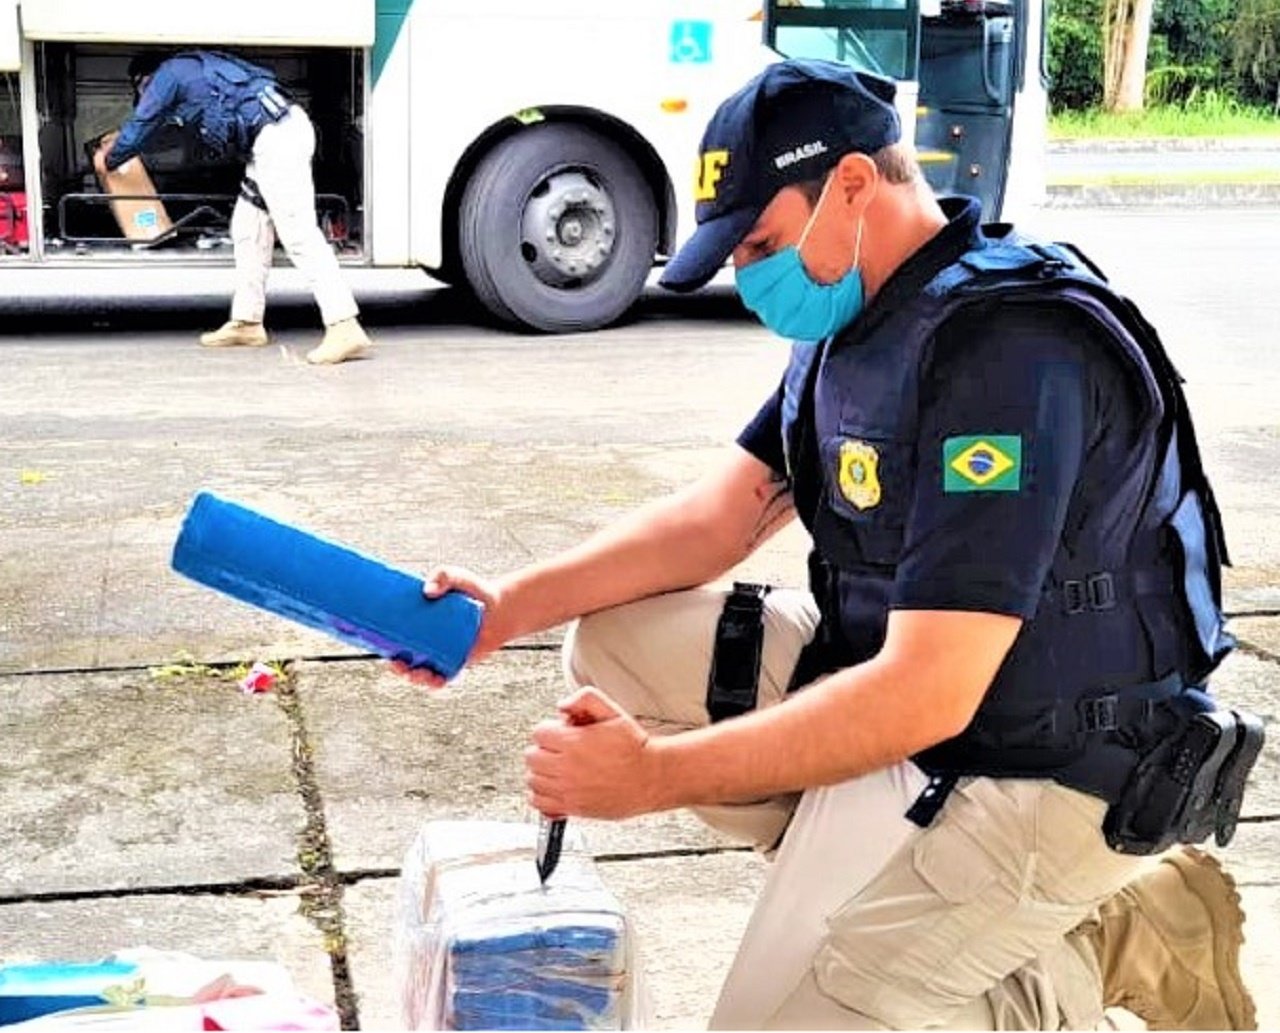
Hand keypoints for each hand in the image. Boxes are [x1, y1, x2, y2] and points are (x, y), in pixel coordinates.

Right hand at [390, 565, 513, 689]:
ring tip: (415, 672)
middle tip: (397, 663)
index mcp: (418, 628)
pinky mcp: (459, 661)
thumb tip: (428, 591)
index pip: (396, 642)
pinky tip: (435, 681)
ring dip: (416, 678)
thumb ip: (442, 576)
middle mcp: (428, 645)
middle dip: (398, 669)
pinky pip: (445, 677)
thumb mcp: (455, 578)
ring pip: (423, 674)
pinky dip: (438, 682)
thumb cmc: (471, 590)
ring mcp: (443, 655)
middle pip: (406, 663)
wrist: (498, 605)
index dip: (384, 649)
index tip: (377, 649)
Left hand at [525, 687, 661, 819]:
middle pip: (531, 756)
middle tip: (561, 749)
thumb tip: (563, 705)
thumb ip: (585, 699)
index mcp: (574, 743)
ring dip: (542, 772)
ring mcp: (568, 790)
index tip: (562, 733)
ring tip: (560, 767)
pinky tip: (556, 786)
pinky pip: (539, 803)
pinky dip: (542, 795)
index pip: (539, 733)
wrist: (650, 778)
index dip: (551, 729)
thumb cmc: (634, 748)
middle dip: (544, 749)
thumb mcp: (613, 712)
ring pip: (532, 779)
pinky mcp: (572, 808)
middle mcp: (567, 768)